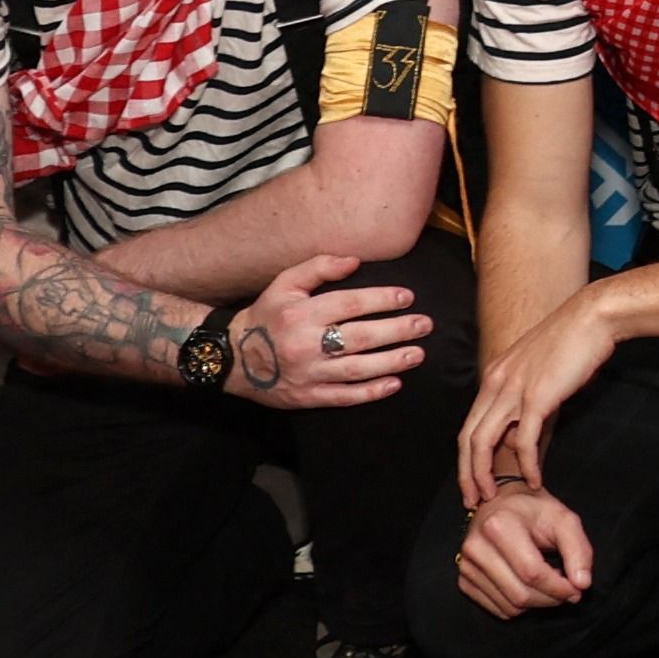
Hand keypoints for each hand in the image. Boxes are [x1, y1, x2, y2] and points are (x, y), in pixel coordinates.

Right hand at [227, 253, 428, 409]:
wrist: (233, 358)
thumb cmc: (265, 316)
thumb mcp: (284, 284)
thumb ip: (319, 267)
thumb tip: (355, 261)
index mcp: (301, 313)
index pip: (350, 304)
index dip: (382, 300)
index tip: (407, 297)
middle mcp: (306, 344)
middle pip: (360, 337)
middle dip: (397, 331)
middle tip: (425, 325)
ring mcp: (308, 373)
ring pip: (357, 369)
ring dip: (391, 362)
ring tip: (418, 354)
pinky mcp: (308, 397)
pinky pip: (344, 397)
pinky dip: (370, 392)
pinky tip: (394, 384)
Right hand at [454, 482, 595, 618]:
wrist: (501, 505)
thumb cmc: (534, 511)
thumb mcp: (563, 519)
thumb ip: (579, 550)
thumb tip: (582, 583)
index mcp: (498, 525)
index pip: (532, 573)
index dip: (560, 587)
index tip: (577, 588)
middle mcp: (476, 547)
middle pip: (520, 594)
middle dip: (551, 598)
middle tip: (567, 588)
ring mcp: (466, 565)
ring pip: (510, 606)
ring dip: (537, 603)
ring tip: (548, 582)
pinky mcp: (464, 580)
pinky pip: (499, 609)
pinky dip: (520, 606)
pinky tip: (528, 585)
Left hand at [457, 279, 624, 507]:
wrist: (593, 317)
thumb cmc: (573, 341)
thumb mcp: (538, 370)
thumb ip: (525, 400)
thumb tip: (522, 432)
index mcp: (494, 376)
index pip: (468, 425)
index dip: (466, 458)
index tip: (473, 481)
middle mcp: (496, 383)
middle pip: (468, 438)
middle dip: (467, 474)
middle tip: (473, 500)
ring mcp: (514, 389)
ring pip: (484, 442)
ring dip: (484, 475)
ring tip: (493, 496)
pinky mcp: (537, 397)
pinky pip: (522, 441)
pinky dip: (526, 465)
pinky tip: (535, 479)